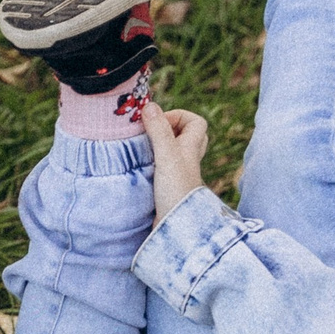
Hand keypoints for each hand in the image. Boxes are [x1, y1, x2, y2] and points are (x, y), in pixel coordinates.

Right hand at [137, 101, 209, 226]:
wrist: (177, 228)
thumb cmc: (176, 191)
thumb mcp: (167, 156)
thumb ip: (159, 131)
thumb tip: (149, 105)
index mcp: (191, 150)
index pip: (196, 122)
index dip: (178, 116)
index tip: (156, 122)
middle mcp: (187, 161)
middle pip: (187, 136)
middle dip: (169, 130)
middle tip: (149, 133)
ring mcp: (177, 175)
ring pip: (173, 153)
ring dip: (157, 147)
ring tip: (141, 148)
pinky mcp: (166, 189)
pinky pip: (161, 169)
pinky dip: (151, 164)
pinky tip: (137, 167)